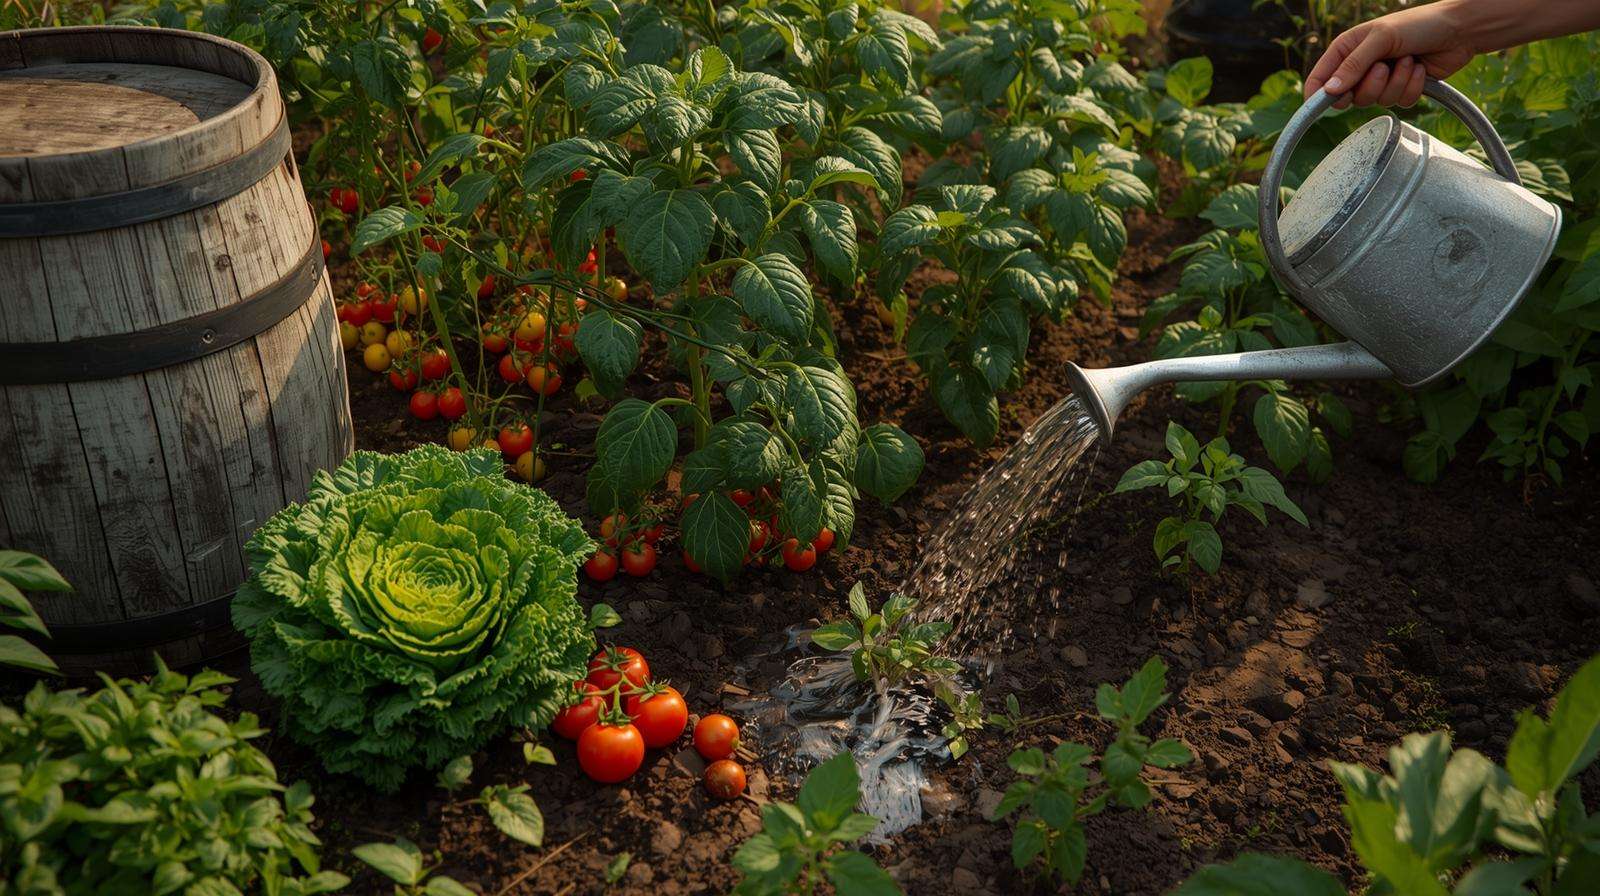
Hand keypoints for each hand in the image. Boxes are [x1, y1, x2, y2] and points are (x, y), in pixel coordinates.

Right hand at [1304, 3, 1476, 107]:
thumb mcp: (1381, 38)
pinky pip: (1399, 103)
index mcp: (1348, 49)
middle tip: (1383, 67)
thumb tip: (1329, 91)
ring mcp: (1382, 79)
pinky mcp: (1402, 89)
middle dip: (1371, 85)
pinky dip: (1412, 87)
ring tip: (1408, 61)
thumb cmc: (1419, 24)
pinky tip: (1419, 69)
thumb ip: (1353, 65)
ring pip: (1376, 102)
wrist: (1459, 30)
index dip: (1319, 94)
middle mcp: (1361, 67)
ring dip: (1396, 82)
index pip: (1320, 78)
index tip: (1329, 101)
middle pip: (1349, 98)